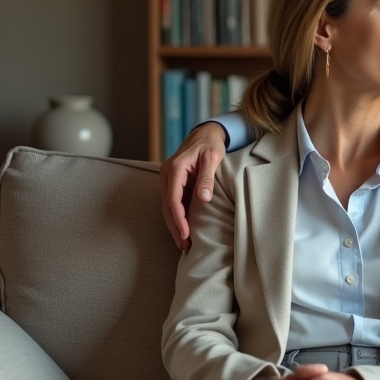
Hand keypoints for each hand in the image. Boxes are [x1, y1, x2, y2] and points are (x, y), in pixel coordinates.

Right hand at [160, 121, 226, 251]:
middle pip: (167, 206)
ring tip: (183, 243)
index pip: (173, 199)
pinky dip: (177, 216)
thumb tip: (203, 199)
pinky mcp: (173, 182)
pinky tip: (183, 229)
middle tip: (184, 246)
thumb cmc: (210, 144)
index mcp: (175, 168)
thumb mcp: (212, 158)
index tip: (186, 234)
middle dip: (175, 227)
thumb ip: (207, 178)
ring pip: (168, 206)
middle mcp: (167, 174)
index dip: (179, 218)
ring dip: (175, 224)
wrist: (205, 133)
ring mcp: (168, 178)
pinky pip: (173, 202)